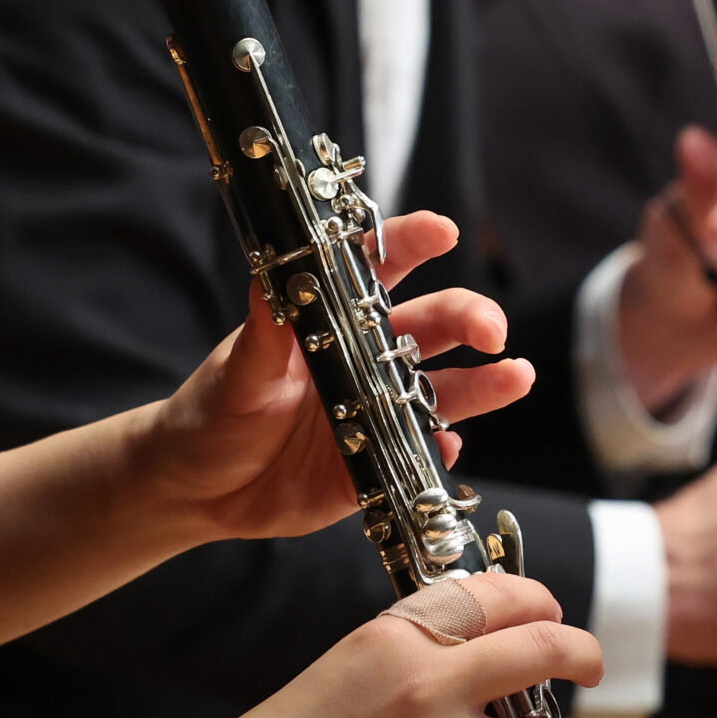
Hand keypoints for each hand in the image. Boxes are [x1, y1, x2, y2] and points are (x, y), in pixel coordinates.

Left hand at [146, 211, 535, 547]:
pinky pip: (420, 454)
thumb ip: (263, 331)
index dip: (414, 242)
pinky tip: (449, 446)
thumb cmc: (213, 411)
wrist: (199, 487)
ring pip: (444, 389)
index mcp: (332, 318)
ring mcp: (376, 410)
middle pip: (432, 325)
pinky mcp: (376, 463)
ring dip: (484, 383)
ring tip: (517, 376)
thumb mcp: (237, 370)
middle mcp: (364, 358)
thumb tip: (270, 272)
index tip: (444, 230)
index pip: (380, 266)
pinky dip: (440, 448)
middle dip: (470, 317)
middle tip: (493, 328)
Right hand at [192, 573, 623, 717]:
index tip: (553, 611)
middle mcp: (428, 690)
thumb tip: (492, 627)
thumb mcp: (359, 655)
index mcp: (401, 636)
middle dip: (585, 654)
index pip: (497, 595)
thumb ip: (422, 635)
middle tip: (594, 664)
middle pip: (541, 651)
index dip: (539, 598)